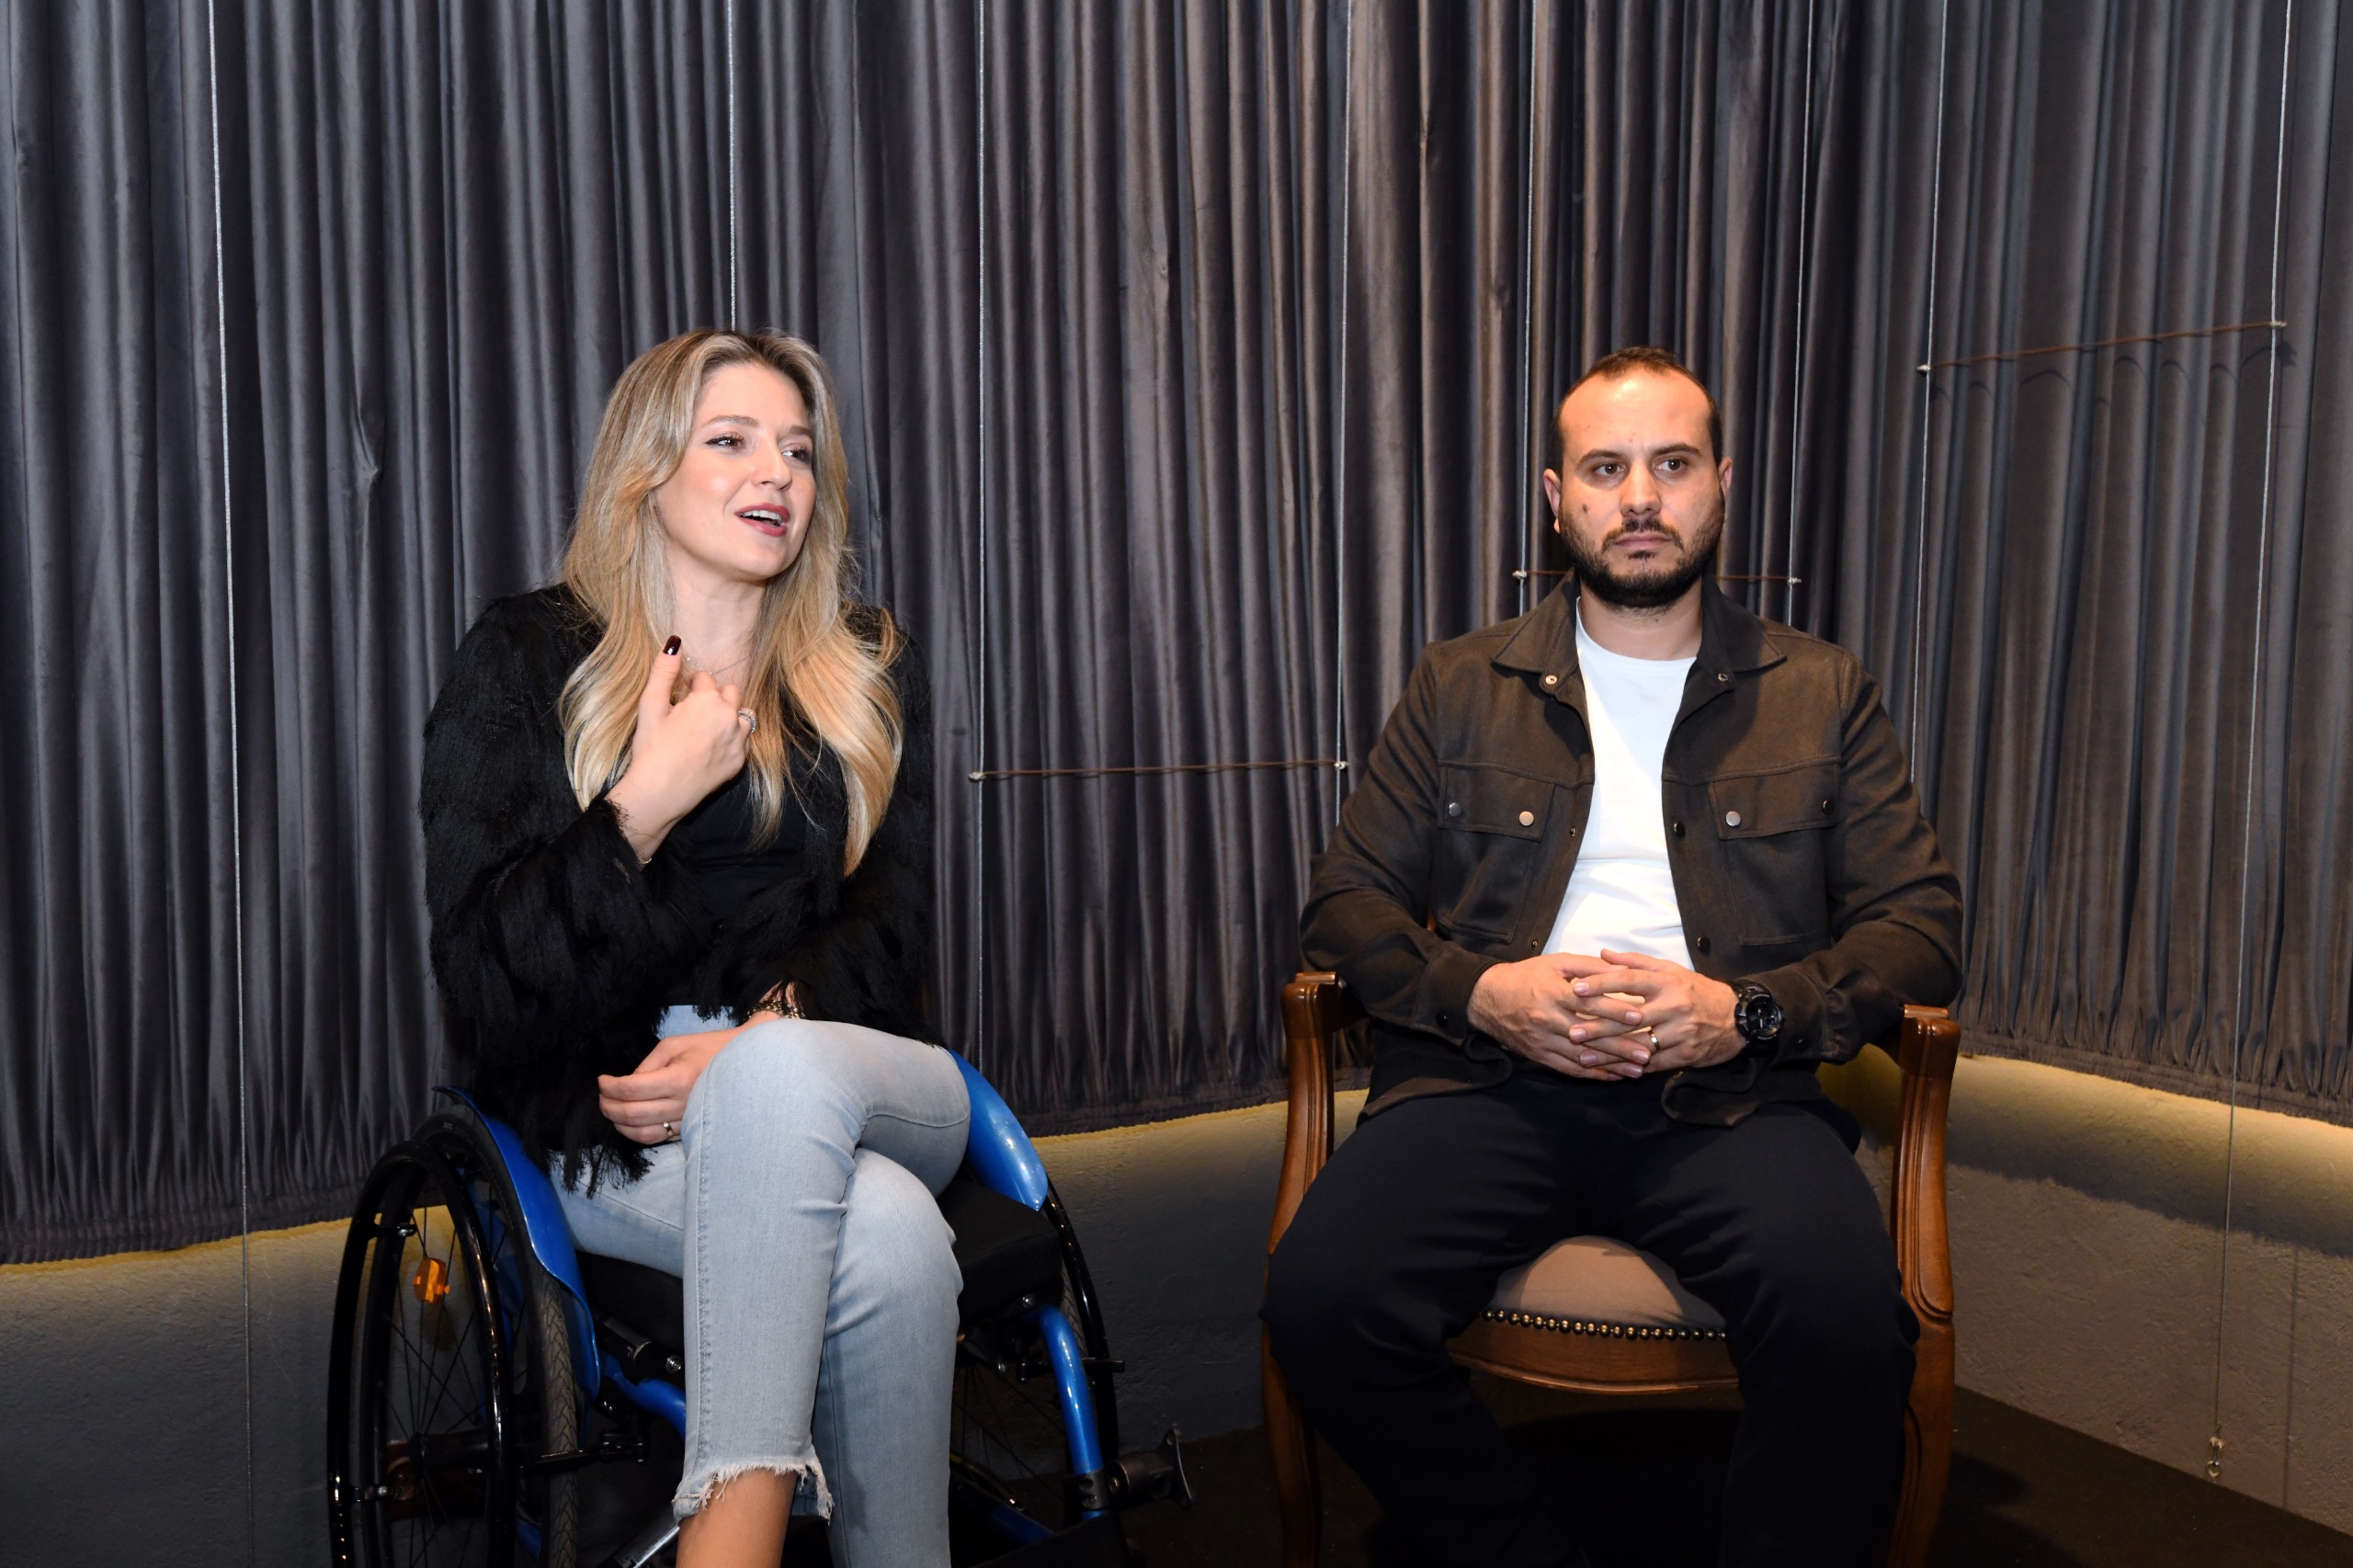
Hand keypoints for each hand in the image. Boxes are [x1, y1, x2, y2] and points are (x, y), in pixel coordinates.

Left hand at [597, 1025, 738, 1144]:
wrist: (744, 1064)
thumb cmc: (707, 1049)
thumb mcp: (674, 1045)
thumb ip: (647, 1065)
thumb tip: (627, 1085)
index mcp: (678, 1078)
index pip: (631, 1089)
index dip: (609, 1087)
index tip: (601, 1080)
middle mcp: (682, 1104)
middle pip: (632, 1114)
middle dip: (608, 1106)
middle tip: (601, 1095)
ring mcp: (687, 1121)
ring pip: (642, 1133)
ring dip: (618, 1124)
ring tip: (611, 1110)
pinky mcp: (689, 1130)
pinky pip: (657, 1138)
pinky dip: (636, 1133)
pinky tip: (629, 1122)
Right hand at [605, 638, 753, 860]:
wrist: (660, 792)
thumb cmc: (652, 747)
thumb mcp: (650, 705)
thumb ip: (663, 671)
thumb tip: (675, 641)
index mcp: (709, 700)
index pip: (705, 679)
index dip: (690, 687)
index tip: (680, 700)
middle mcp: (731, 717)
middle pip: (730, 693)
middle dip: (714, 698)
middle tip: (693, 714)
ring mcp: (739, 741)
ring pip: (742, 716)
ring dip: (728, 717)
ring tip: (705, 730)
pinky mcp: (740, 761)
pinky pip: (743, 741)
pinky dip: (732, 739)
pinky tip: (711, 748)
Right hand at [1468, 953, 1656, 1080]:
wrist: (1486, 998)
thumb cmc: (1525, 976)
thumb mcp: (1555, 963)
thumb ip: (1588, 966)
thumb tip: (1620, 970)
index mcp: (1552, 994)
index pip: (1588, 1004)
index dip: (1614, 1011)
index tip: (1639, 1017)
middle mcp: (1547, 1020)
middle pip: (1589, 1036)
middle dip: (1619, 1046)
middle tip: (1646, 1053)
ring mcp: (1542, 1041)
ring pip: (1581, 1057)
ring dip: (1610, 1065)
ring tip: (1636, 1071)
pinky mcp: (1539, 1055)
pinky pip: (1568, 1068)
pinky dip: (1591, 1074)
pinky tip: (1611, 1077)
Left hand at [1571, 948, 1744, 1072]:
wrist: (1737, 1018)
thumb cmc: (1697, 991)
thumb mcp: (1671, 970)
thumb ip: (1635, 962)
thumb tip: (1602, 953)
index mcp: (1668, 982)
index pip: (1629, 980)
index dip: (1601, 984)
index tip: (1576, 988)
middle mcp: (1674, 1006)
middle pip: (1630, 1018)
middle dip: (1598, 1026)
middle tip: (1571, 1031)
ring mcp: (1681, 1032)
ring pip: (1639, 1044)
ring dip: (1609, 1053)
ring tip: (1583, 1056)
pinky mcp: (1686, 1054)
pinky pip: (1653, 1063)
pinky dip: (1630, 1067)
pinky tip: (1610, 1070)